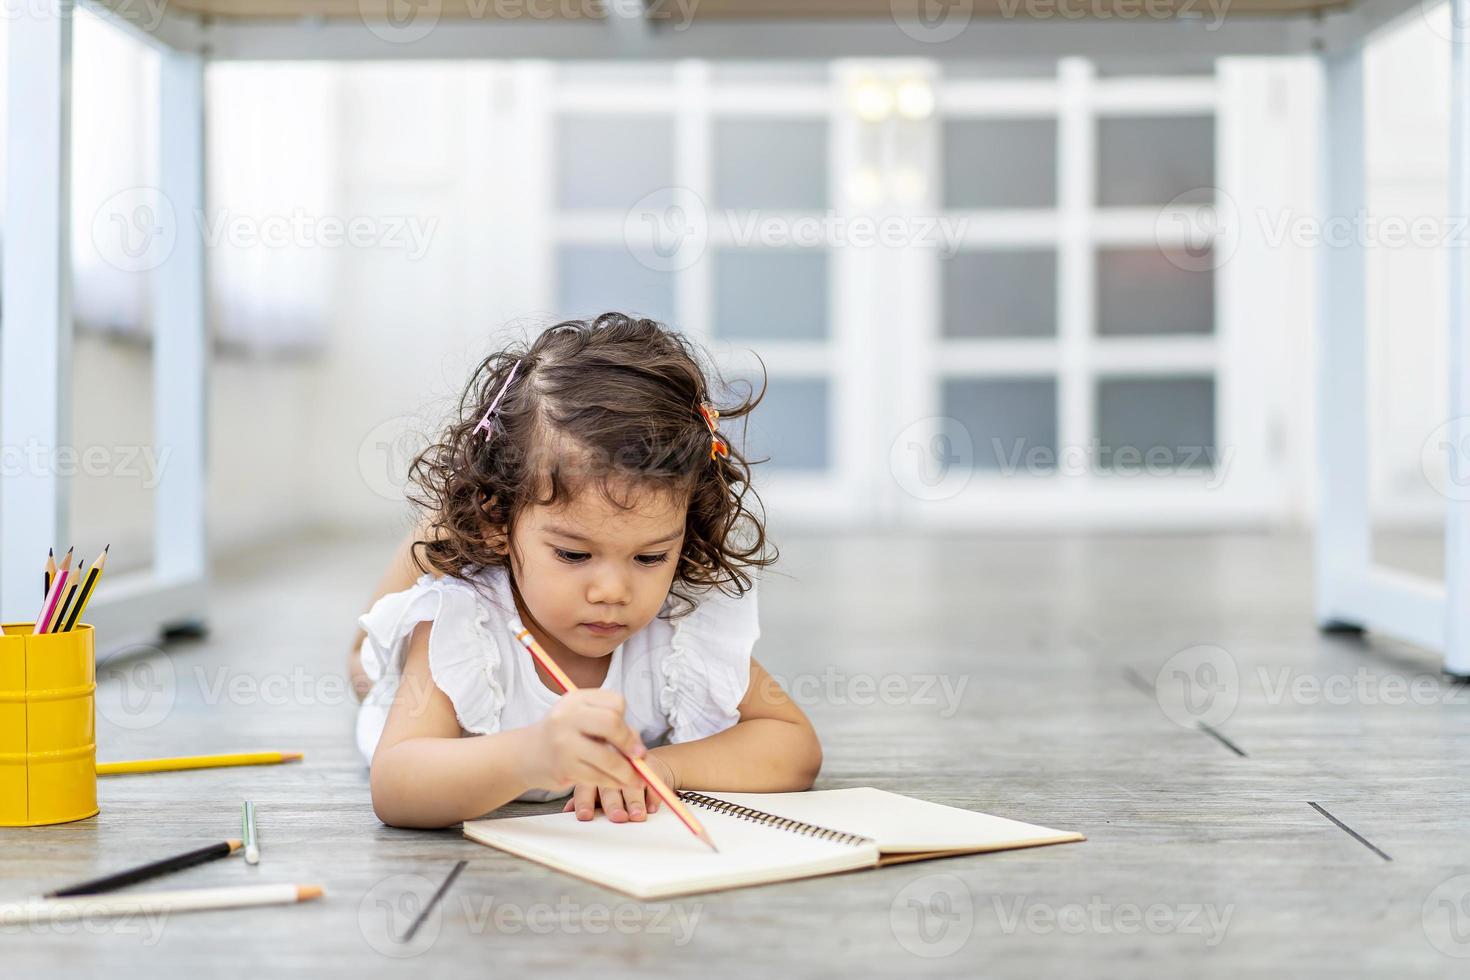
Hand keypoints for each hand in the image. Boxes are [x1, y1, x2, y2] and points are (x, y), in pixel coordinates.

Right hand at [521, 689, 646, 799]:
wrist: (525, 755)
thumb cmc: (563, 735)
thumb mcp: (581, 719)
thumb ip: (610, 726)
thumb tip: (639, 750)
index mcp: (576, 698)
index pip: (615, 702)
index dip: (626, 720)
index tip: (629, 736)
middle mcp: (567, 716)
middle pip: (612, 724)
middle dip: (630, 744)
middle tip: (639, 757)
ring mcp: (564, 742)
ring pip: (608, 758)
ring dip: (627, 772)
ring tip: (635, 779)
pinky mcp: (564, 767)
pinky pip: (598, 777)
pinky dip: (613, 782)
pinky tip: (617, 782)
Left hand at [562, 752, 675, 822]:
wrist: (638, 759)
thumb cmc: (612, 776)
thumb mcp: (594, 785)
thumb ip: (582, 797)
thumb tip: (567, 811)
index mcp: (591, 772)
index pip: (585, 788)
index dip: (585, 803)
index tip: (585, 816)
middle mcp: (609, 767)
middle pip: (610, 787)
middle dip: (614, 804)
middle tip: (618, 817)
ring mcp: (631, 764)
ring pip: (631, 785)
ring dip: (635, 801)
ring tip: (638, 815)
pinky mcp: (650, 764)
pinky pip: (652, 779)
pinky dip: (653, 794)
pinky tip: (652, 807)